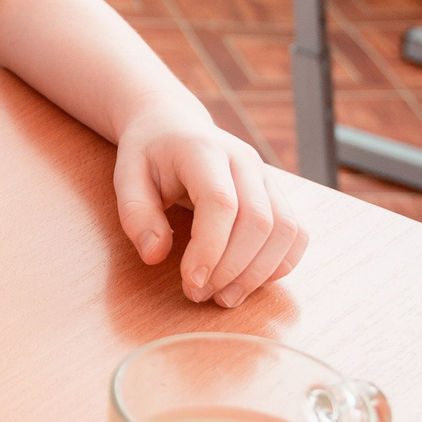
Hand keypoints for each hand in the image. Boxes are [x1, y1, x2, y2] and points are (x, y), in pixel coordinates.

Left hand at [112, 100, 307, 306]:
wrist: (174, 125)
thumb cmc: (149, 154)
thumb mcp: (126, 176)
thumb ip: (135, 214)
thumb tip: (154, 255)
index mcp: (203, 150)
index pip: (221, 202)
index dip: (210, 248)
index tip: (190, 281)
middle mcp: (244, 160)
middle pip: (259, 221)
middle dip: (232, 268)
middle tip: (198, 294)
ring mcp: (266, 176)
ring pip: (285, 230)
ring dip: (258, 273)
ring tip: (223, 297)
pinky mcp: (277, 194)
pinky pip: (296, 234)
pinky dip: (278, 264)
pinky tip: (247, 281)